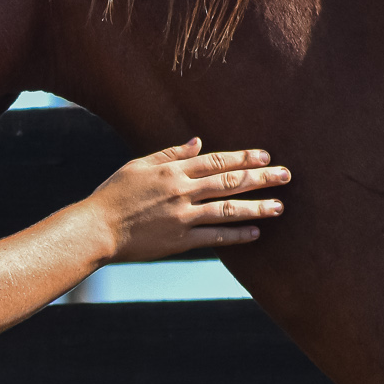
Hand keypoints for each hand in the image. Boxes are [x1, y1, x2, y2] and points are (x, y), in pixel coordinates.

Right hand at [82, 138, 289, 263]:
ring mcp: (182, 217)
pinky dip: (236, 235)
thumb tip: (198, 143)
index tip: (265, 157)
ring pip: (227, 209)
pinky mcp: (179, 240)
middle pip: (229, 182)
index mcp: (172, 170)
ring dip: (256, 207)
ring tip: (279, 207)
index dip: (244, 158)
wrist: (97, 229)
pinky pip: (214, 237)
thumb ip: (170, 153)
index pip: (216, 161)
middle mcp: (181, 191)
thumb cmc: (113, 195)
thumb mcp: (138, 166)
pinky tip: (254, 232)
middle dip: (261, 178)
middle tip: (286, 176)